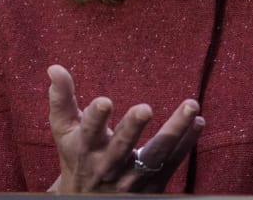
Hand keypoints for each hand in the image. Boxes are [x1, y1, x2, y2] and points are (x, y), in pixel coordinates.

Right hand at [46, 64, 203, 192]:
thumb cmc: (77, 157)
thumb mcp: (64, 131)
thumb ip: (62, 99)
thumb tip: (55, 67)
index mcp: (85, 148)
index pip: (89, 132)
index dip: (95, 118)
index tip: (104, 101)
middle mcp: (109, 165)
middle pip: (122, 147)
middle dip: (132, 128)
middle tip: (144, 109)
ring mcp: (133, 178)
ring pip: (156, 155)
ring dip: (175, 131)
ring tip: (191, 107)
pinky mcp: (153, 184)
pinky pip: (173, 162)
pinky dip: (187, 143)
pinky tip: (198, 122)